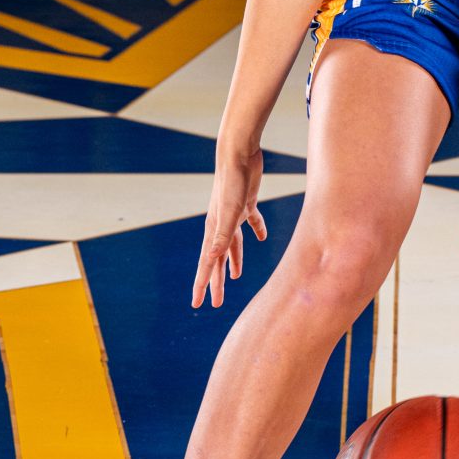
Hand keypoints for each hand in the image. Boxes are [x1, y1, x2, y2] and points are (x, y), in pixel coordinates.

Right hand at [192, 143, 267, 309]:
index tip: (197, 304)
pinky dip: (256, 231)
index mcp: (213, 230)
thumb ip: (221, 238)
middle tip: (216, 302)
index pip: (207, 264)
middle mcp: (220, 225)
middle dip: (217, 281)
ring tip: (236, 277)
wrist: (238, 154)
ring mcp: (233, 214)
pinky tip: (261, 237)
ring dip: (234, 261)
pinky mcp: (246, 203)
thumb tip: (211, 260)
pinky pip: (251, 222)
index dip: (202, 286)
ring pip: (233, 244)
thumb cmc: (232, 183)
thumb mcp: (229, 214)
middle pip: (218, 259)